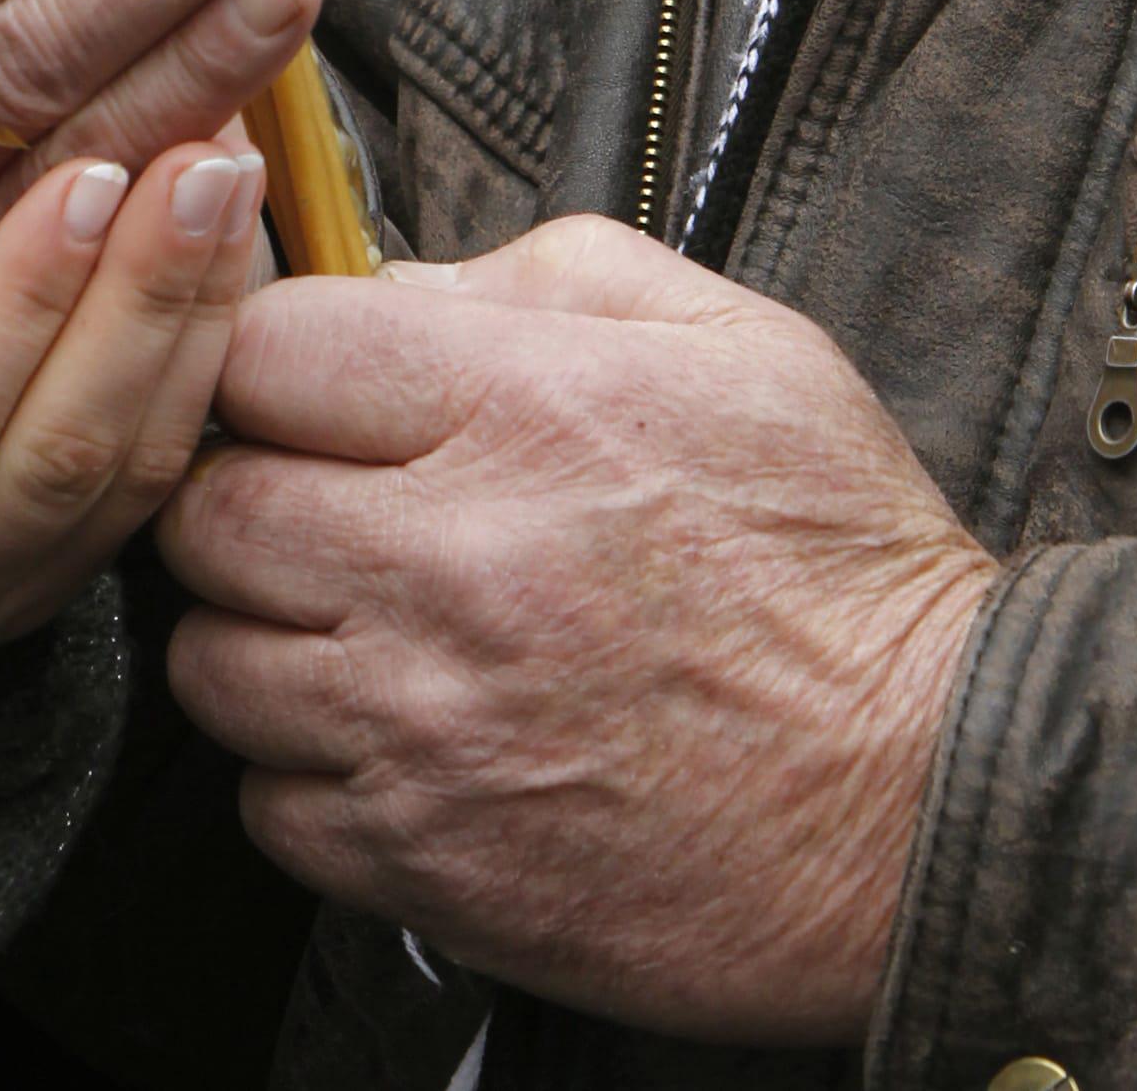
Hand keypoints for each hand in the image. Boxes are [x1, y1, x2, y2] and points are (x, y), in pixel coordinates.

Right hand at [0, 139, 267, 831]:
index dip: (23, 300)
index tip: (90, 175)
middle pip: (57, 457)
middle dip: (146, 294)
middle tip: (205, 160)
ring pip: (124, 478)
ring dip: (193, 321)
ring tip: (234, 184)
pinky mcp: (44, 589)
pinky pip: (142, 486)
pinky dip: (196, 367)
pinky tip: (225, 260)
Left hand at [158, 218, 997, 1046]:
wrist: (930, 797)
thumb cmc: (842, 563)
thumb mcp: (740, 341)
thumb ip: (553, 273)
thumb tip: (399, 284)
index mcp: (523, 409)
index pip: (263, 347)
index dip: (270, 354)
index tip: (311, 384)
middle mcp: (448, 562)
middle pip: (206, 507)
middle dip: (249, 490)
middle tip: (327, 503)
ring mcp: (423, 725)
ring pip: (210, 664)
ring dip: (266, 636)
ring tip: (361, 623)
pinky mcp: (425, 862)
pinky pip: (267, 806)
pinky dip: (309, 773)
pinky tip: (399, 735)